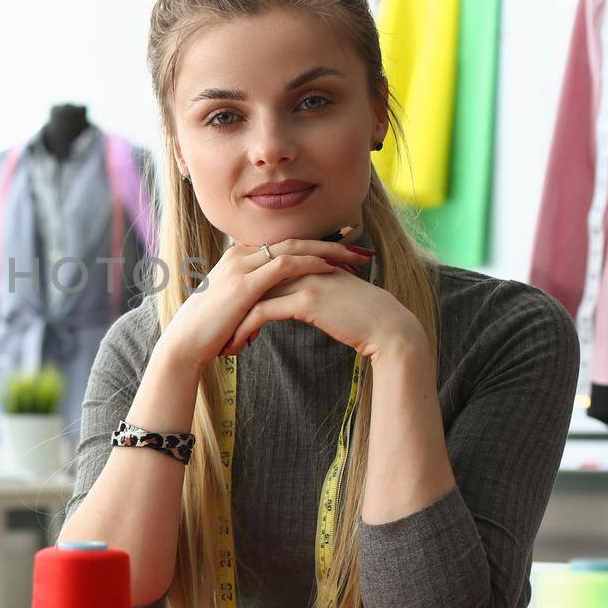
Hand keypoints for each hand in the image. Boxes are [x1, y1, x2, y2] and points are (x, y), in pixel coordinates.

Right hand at [156, 237, 372, 374]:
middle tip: (358, 248)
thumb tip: (271, 306)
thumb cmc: (208, 332)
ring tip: (354, 256)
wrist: (184, 344)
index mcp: (237, 258)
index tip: (342, 253)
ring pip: (293, 248)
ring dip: (327, 250)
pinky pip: (284, 265)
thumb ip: (252, 299)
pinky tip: (331, 268)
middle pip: (293, 241)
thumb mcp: (232, 308)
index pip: (283, 245)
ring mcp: (242, 266)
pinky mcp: (245, 283)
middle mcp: (239, 255)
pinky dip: (310, 264)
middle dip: (329, 243)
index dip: (314, 247)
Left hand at [218, 259, 423, 361]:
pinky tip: (241, 346)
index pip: (260, 273)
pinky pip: (263, 312)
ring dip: (234, 321)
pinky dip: (247, 329)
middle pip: (252, 281)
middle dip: (231, 308)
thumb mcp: (330, 297)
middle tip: (218, 330)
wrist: (389, 327)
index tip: (228, 317)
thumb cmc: (360, 317)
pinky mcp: (306, 299)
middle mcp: (301, 265)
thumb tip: (285, 300)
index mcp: (304, 262)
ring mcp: (303, 279)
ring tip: (225, 344)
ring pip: (253, 296)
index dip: (241, 295)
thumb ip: (307, 290)